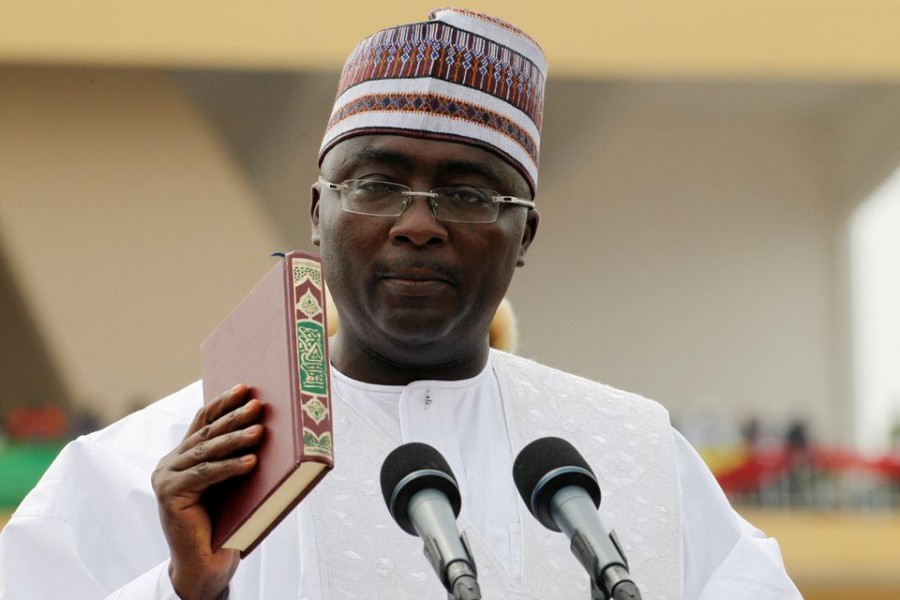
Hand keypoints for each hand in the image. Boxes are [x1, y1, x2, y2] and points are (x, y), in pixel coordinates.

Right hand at [151, 384, 262, 599]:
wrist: (206, 563)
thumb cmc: (226, 521)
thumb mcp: (232, 482)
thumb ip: (237, 457)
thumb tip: (267, 427)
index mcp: (182, 456)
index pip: (204, 422)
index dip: (223, 403)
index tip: (245, 387)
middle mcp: (170, 462)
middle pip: (206, 433)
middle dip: (234, 417)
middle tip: (257, 405)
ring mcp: (166, 477)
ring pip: (206, 451)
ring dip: (235, 440)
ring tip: (260, 431)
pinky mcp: (169, 494)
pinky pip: (204, 474)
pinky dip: (229, 467)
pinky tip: (251, 461)